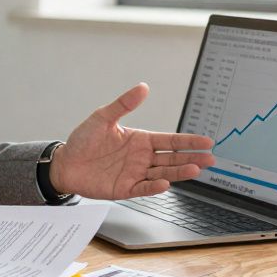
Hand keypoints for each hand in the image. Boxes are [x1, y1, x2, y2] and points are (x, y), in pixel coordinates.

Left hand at [49, 83, 214, 199]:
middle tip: (211, 158)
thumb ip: (124, 104)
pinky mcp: (125, 188)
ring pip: (163, 173)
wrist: (65, 163)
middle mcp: (141, 158)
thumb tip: (142, 87)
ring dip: (179, 172)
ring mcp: (135, 174)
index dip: (188, 141)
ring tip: (196, 169)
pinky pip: (144, 187)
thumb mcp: (103, 117)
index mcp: (140, 140)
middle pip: (172, 158)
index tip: (206, 141)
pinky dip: (154, 186)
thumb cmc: (83, 140)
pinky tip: (165, 183)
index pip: (169, 141)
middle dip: (192, 157)